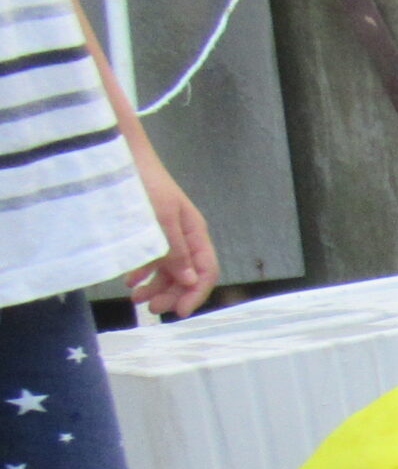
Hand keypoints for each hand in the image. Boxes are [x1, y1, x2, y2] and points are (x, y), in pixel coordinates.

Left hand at [124, 150, 217, 317]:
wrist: (119, 156)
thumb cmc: (145, 183)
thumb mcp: (161, 219)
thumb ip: (175, 251)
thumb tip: (190, 281)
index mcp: (195, 233)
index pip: (207, 271)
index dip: (196, 294)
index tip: (179, 312)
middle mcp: (184, 237)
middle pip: (187, 275)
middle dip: (172, 294)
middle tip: (152, 309)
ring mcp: (166, 235)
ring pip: (168, 270)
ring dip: (154, 287)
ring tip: (136, 298)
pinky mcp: (148, 231)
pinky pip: (151, 260)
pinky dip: (142, 273)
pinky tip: (130, 280)